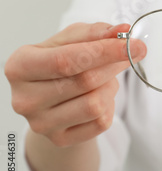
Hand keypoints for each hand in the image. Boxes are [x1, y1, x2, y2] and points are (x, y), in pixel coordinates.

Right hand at [5, 22, 145, 146]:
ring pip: (95, 104)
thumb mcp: (70, 41)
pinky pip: (101, 123)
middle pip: (85, 81)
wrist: (51, 101)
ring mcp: (41, 123)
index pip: (67, 60)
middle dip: (114, 65)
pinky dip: (109, 107)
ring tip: (104, 80)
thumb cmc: (59, 65)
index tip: (132, 44)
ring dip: (110, 87)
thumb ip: (94, 33)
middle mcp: (25, 98)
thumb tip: (122, 31)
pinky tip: (100, 97)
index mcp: (20, 66)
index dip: (104, 51)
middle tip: (132, 53)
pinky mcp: (60, 140)